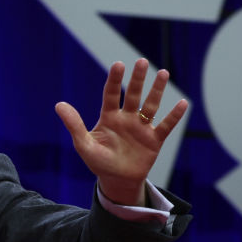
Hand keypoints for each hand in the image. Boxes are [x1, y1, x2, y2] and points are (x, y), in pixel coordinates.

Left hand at [55, 59, 187, 205]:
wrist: (117, 180)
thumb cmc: (98, 161)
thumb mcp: (83, 144)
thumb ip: (74, 124)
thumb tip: (58, 105)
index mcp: (109, 117)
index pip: (112, 94)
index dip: (115, 80)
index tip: (118, 64)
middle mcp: (127, 118)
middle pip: (133, 95)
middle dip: (138, 79)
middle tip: (142, 61)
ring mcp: (142, 128)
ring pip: (151, 105)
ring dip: (157, 90)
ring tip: (163, 73)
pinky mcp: (154, 140)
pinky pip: (166, 125)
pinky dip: (174, 116)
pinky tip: (182, 103)